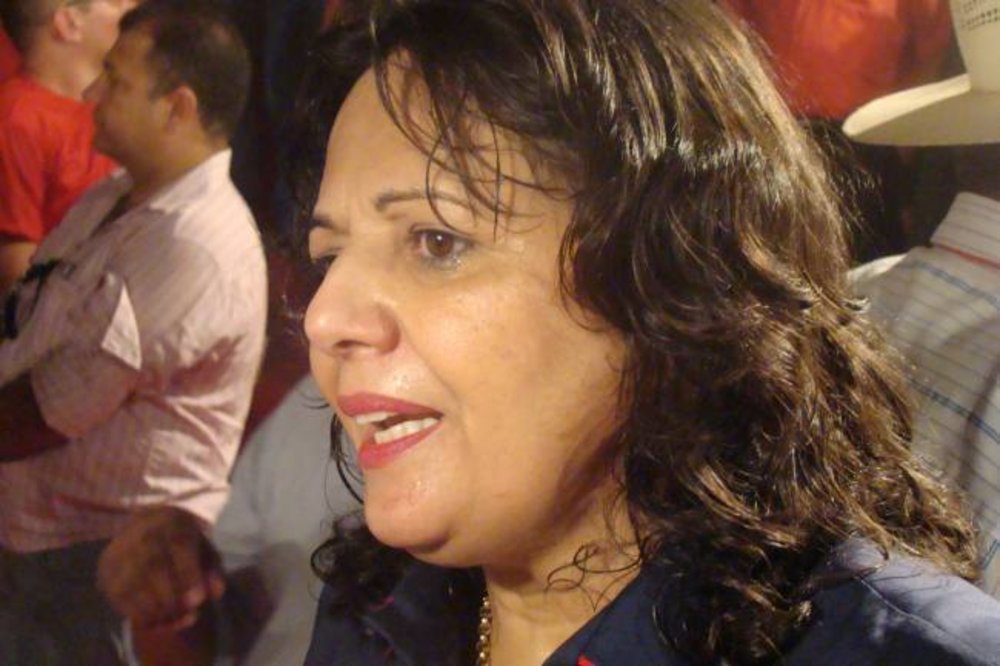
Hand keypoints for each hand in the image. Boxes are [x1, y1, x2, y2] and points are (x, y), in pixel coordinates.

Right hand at [98, 506, 225, 630]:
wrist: (146, 527)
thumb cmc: (181, 542)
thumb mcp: (204, 549)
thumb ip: (212, 570)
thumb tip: (215, 593)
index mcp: (171, 523)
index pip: (179, 545)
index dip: (188, 575)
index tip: (198, 601)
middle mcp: (140, 535)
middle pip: (152, 568)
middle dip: (172, 598)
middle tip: (188, 613)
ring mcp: (118, 554)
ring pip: (132, 589)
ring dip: (156, 612)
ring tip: (175, 617)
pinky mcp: (105, 574)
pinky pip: (119, 602)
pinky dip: (140, 617)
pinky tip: (157, 619)